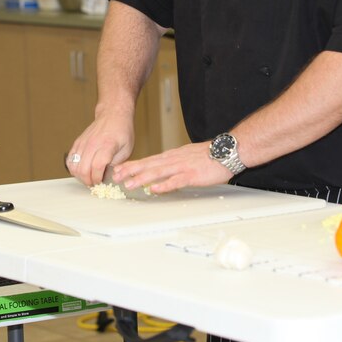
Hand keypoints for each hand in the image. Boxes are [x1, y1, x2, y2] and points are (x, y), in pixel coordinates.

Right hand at [66, 111, 134, 185]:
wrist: (113, 115)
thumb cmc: (122, 131)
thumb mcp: (127, 149)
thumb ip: (117, 163)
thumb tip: (108, 176)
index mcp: (107, 145)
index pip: (97, 166)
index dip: (97, 178)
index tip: (100, 182)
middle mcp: (93, 143)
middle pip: (83, 168)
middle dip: (88, 181)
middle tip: (94, 183)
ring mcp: (83, 142)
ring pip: (74, 165)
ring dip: (80, 176)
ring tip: (87, 178)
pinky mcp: (78, 142)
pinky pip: (70, 159)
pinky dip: (73, 168)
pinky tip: (80, 170)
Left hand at [111, 141, 231, 193]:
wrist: (226, 151)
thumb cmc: (207, 156)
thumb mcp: (185, 157)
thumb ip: (171, 164)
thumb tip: (159, 172)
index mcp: (171, 157)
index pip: (148, 161)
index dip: (132, 165)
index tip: (118, 170)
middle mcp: (173, 160)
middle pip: (149, 165)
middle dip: (131, 171)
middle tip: (116, 176)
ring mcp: (182, 167)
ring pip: (158, 172)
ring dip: (143, 178)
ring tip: (129, 184)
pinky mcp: (192, 175)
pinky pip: (176, 181)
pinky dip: (164, 185)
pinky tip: (154, 189)